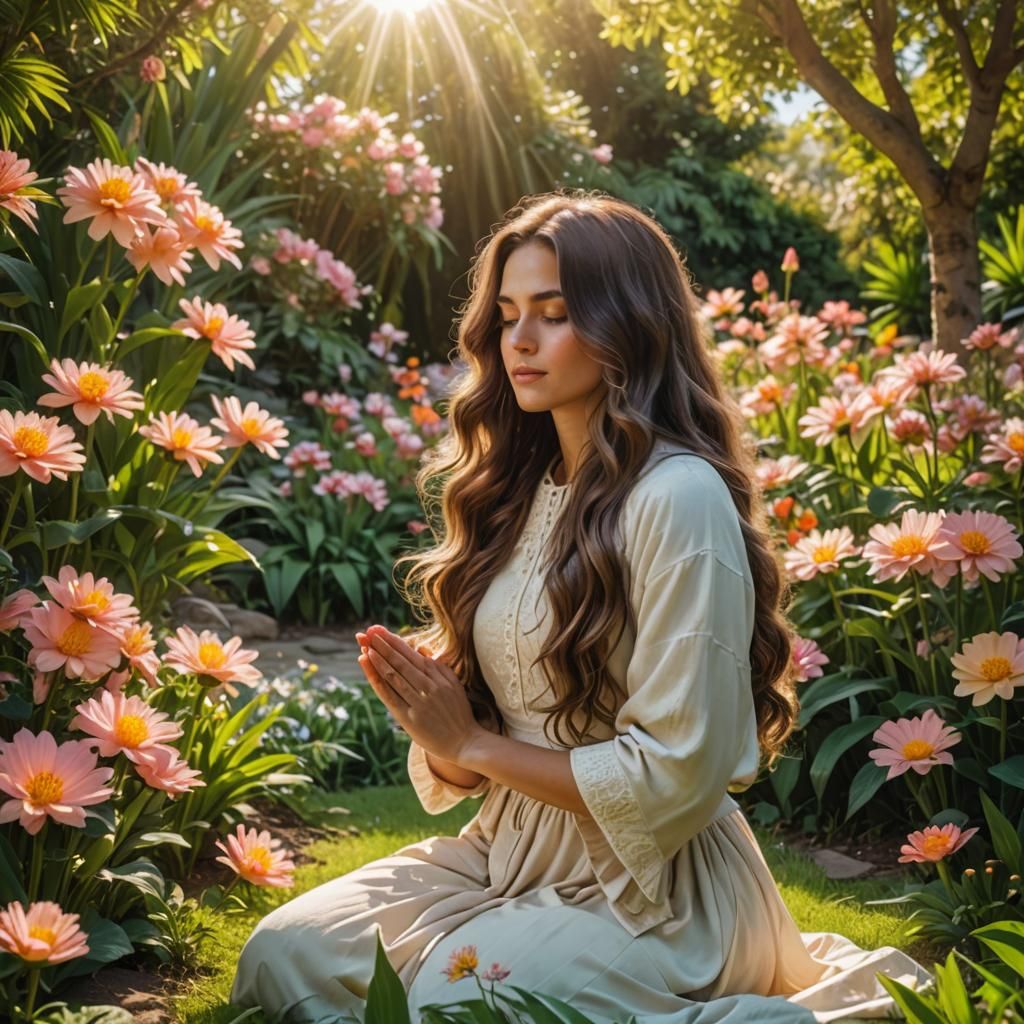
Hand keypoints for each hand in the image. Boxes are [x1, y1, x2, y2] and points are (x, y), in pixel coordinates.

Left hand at [354, 625, 485, 764]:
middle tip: (369, 631)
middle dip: (384, 645)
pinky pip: (390, 695)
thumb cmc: (459, 714)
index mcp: (439, 677)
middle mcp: (429, 686)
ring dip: (379, 658)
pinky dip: (377, 679)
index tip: (381, 631)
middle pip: (402, 661)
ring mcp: (419, 702)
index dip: (396, 642)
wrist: (466, 743)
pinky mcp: (410, 718)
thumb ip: (439, 668)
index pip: (413, 655)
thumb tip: (421, 650)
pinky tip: (368, 665)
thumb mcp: (454, 685)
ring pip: (395, 675)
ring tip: (366, 644)